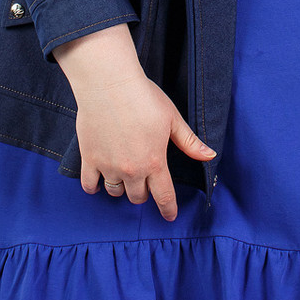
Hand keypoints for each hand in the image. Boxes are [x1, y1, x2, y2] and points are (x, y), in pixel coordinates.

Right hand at [74, 71, 215, 222]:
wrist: (108, 83)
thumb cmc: (143, 96)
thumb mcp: (172, 118)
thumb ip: (189, 142)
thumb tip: (210, 156)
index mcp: (155, 162)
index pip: (164, 196)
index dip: (168, 209)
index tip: (170, 216)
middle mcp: (132, 169)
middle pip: (138, 197)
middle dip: (143, 192)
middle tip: (144, 179)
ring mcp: (108, 166)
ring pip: (115, 192)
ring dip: (121, 188)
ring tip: (123, 174)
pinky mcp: (89, 158)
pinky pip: (90, 185)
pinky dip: (95, 186)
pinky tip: (99, 180)